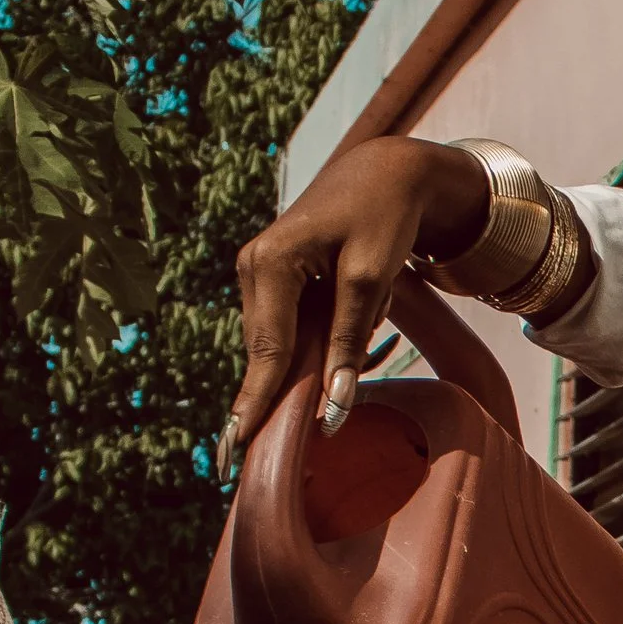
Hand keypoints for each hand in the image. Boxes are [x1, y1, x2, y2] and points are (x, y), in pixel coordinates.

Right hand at [225, 138, 490, 475]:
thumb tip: (332, 409)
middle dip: (284, 390)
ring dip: (318, 353)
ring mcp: (260, 274)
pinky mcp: (276, 280)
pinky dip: (320, 339)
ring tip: (355, 317)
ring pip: (282, 344)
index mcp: (270, 264)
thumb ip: (348, 344)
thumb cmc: (384, 216)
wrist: (387, 171)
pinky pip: (293, 328)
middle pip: (267, 353)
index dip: (256, 405)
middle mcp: (254, 268)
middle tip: (260, 444)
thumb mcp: (372, 279)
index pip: (266, 351)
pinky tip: (351, 318)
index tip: (235, 452)